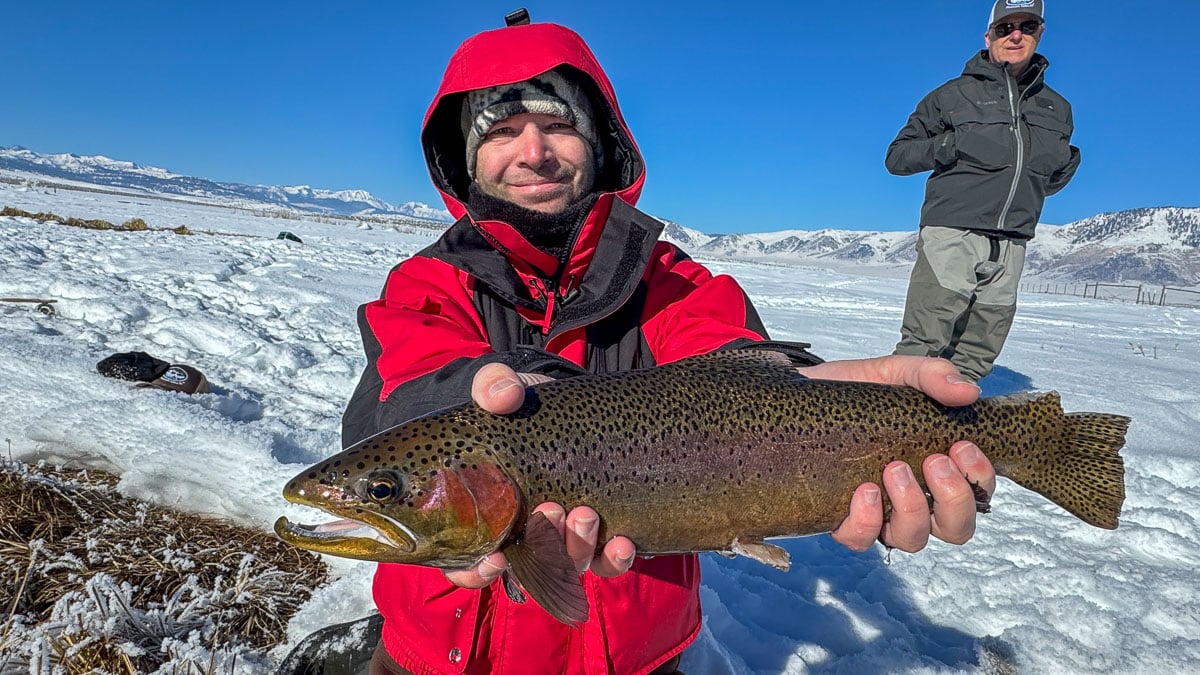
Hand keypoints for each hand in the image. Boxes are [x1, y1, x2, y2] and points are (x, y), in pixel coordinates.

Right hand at [443, 363, 636, 588]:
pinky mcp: (601, 533)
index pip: (468, 565)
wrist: (565, 405)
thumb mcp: (503, 390)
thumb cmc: (522, 406)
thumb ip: (493, 385)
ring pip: (570, 566)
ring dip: (578, 549)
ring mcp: (565, 538)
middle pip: (527, 567)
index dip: (476, 573)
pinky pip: (609, 562)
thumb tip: (503, 396)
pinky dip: (615, 558)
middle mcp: (525, 535)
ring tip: (586, 514)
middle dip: (543, 546)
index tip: (495, 557)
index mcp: (487, 514)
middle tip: (551, 509)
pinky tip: (623, 542)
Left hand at [799, 355, 996, 552]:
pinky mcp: (839, 517)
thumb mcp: (892, 373)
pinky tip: (862, 491)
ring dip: (912, 509)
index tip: (963, 447)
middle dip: (953, 498)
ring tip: (894, 469)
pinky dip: (866, 522)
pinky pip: (861, 539)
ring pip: (912, 539)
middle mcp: (913, 498)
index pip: (978, 493)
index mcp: (934, 468)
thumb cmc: (853, 391)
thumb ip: (930, 375)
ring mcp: (878, 513)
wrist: (799, 393)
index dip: (979, 481)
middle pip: (956, 528)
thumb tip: (968, 392)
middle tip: (934, 461)